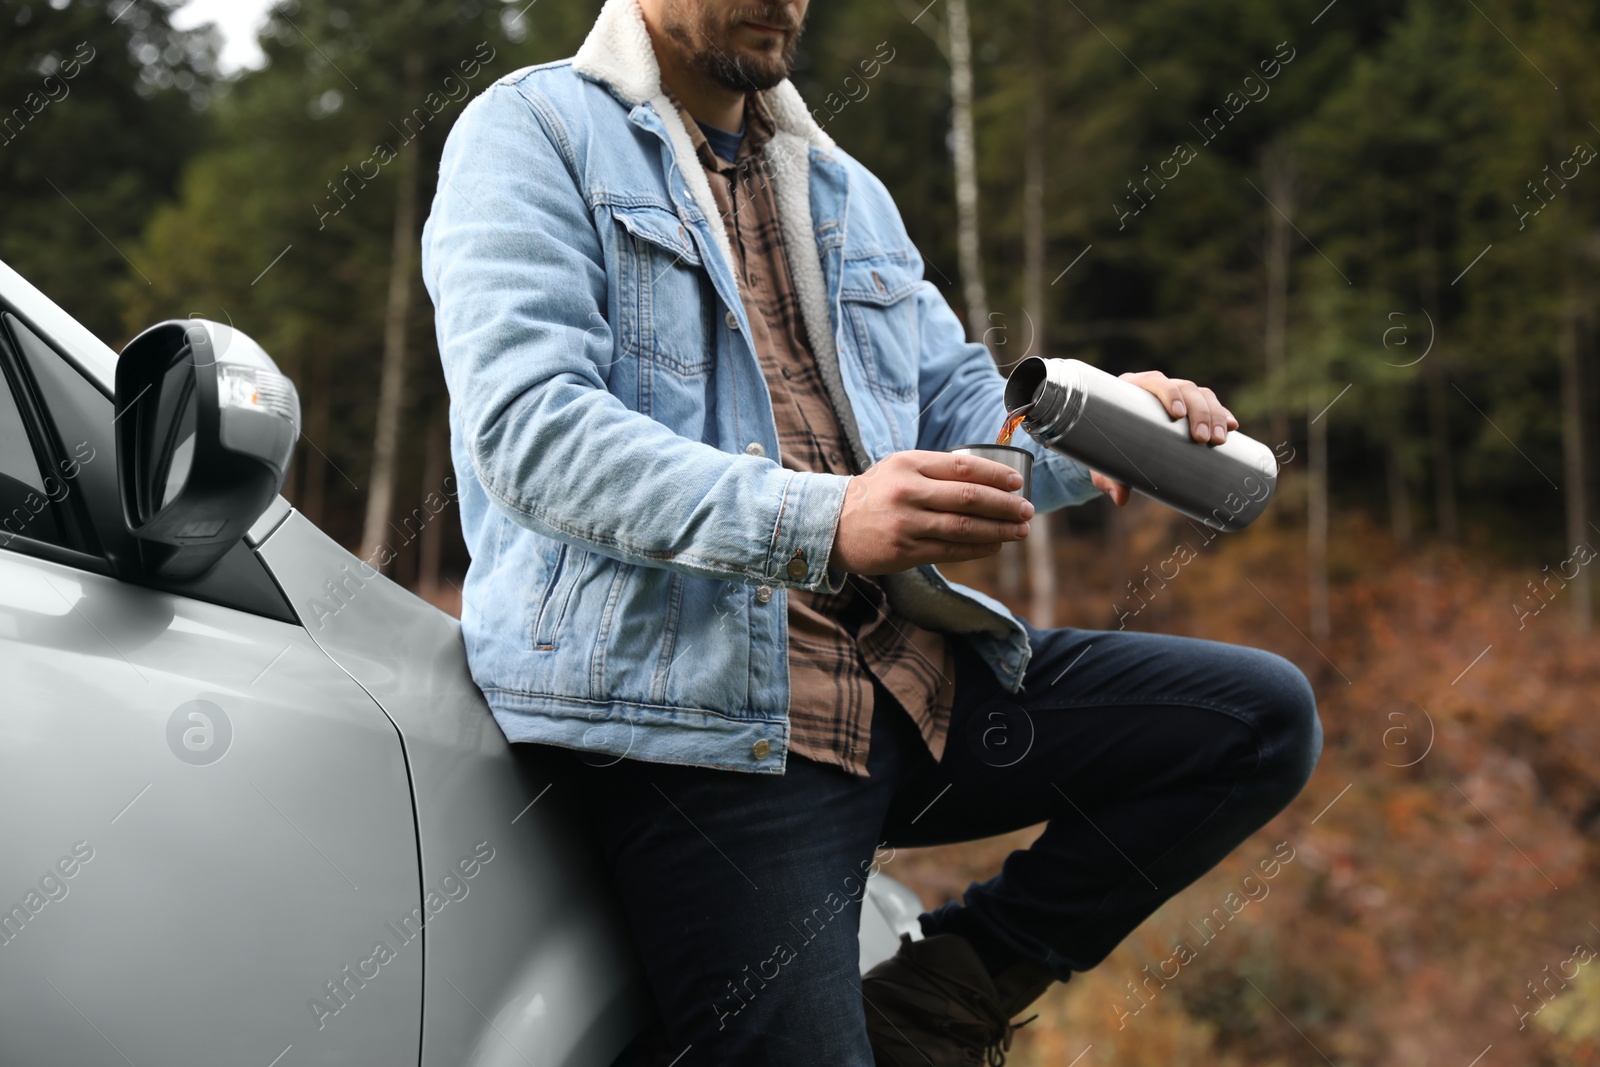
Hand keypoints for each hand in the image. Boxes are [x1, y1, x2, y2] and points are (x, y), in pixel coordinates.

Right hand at [830, 450, 1033, 575]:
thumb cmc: (874, 494)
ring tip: (1019, 531)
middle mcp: (907, 492)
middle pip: (968, 498)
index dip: (995, 475)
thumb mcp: (898, 469)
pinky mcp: (904, 552)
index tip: (1017, 483)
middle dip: (1005, 505)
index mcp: (908, 464)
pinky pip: (950, 551)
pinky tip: (994, 545)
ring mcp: (906, 524)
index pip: (962, 467)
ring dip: (998, 530)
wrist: (831, 524)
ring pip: (963, 527)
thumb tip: (987, 479)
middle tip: (1027, 510)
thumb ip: (935, 470)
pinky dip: (977, 549)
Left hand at [1090, 371, 1239, 506]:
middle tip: (1202, 439)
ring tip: (1220, 440)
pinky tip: (1233, 426)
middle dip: (1199, 412)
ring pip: (1201, 396)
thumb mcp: (1105, 462)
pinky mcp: (1189, 410)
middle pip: (1185, 389)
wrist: (1112, 445)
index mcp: (1132, 389)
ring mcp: (1175, 397)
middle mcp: (1156, 389)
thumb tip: (1121, 498)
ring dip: (1215, 415)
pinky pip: (1210, 405)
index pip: (1155, 381)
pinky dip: (1222, 414)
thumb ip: (1109, 478)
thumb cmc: (1106, 449)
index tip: (1177, 414)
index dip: (1169, 392)